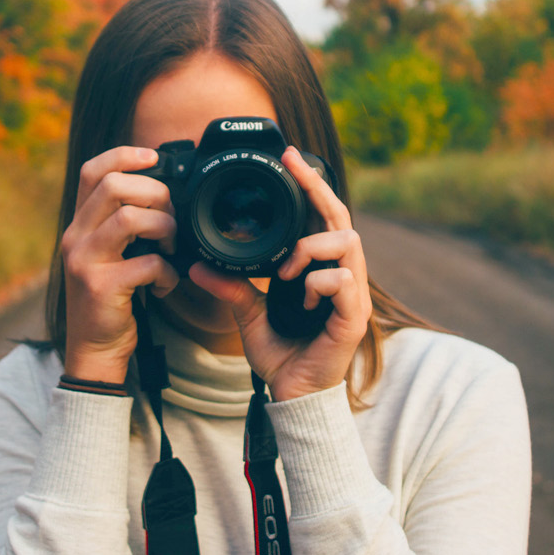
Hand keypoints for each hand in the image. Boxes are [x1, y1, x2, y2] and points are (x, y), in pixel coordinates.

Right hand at [61, 146, 180, 383]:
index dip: (123, 155)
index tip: (154, 157)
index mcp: (79, 224)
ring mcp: (85, 261)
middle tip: (170, 218)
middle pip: (113, 186)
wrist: (94, 349)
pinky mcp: (102, 287)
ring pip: (131, 219)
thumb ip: (123, 225)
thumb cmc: (111, 298)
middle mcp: (75, 237)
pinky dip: (166, 272)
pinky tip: (165, 284)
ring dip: (164, 228)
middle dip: (155, 194)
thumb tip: (164, 195)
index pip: (92, 170)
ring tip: (171, 247)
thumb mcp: (108, 254)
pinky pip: (147, 263)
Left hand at [189, 146, 371, 401]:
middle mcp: (341, 276)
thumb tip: (198, 264)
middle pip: (341, 218)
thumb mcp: (248, 314)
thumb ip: (231, 287)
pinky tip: (299, 300)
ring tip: (285, 272)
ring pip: (346, 243)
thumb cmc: (281, 355)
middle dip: (318, 188)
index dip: (310, 184)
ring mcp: (353, 295)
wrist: (293, 397)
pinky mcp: (355, 317)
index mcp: (320, 270)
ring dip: (310, 249)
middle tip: (294, 167)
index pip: (322, 217)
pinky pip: (342, 281)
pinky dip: (315, 283)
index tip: (289, 157)